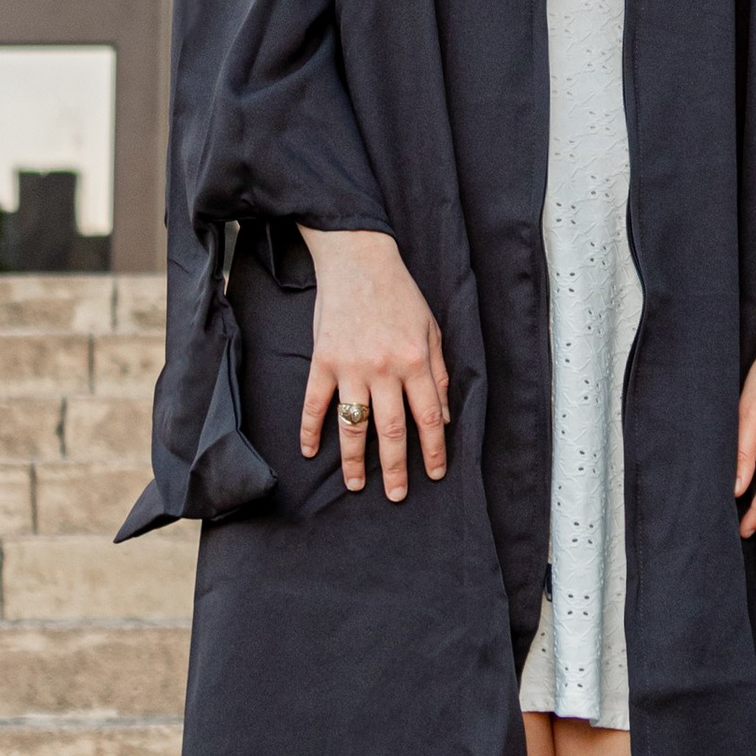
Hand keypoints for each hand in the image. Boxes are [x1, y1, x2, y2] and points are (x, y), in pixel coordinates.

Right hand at [299, 228, 449, 499]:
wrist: (358, 259)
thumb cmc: (400, 294)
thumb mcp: (431, 329)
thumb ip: (439, 373)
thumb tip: (444, 417)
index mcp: (416, 361)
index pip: (429, 417)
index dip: (434, 450)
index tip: (435, 474)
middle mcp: (385, 369)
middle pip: (392, 431)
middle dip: (395, 468)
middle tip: (395, 495)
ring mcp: (351, 366)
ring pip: (354, 425)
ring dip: (354, 460)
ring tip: (356, 485)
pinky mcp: (323, 360)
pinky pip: (315, 403)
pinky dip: (311, 429)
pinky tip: (310, 452)